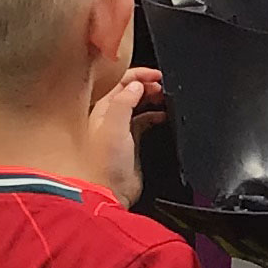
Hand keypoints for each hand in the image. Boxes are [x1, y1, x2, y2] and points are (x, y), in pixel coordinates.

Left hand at [90, 66, 163, 205]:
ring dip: (152, 98)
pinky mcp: (132, 143)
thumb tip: (136, 84)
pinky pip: (145, 121)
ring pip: (138, 105)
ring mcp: (121, 130)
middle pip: (129, 91)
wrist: (109, 193)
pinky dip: (155, 115)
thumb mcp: (113, 127)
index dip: (138, 75)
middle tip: (163, 86)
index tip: (157, 75)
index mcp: (101, 110)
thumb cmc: (105, 165)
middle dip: (147, 84)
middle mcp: (110, 118)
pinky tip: (163, 116)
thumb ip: (124, 103)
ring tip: (165, 97)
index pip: (119, 83)